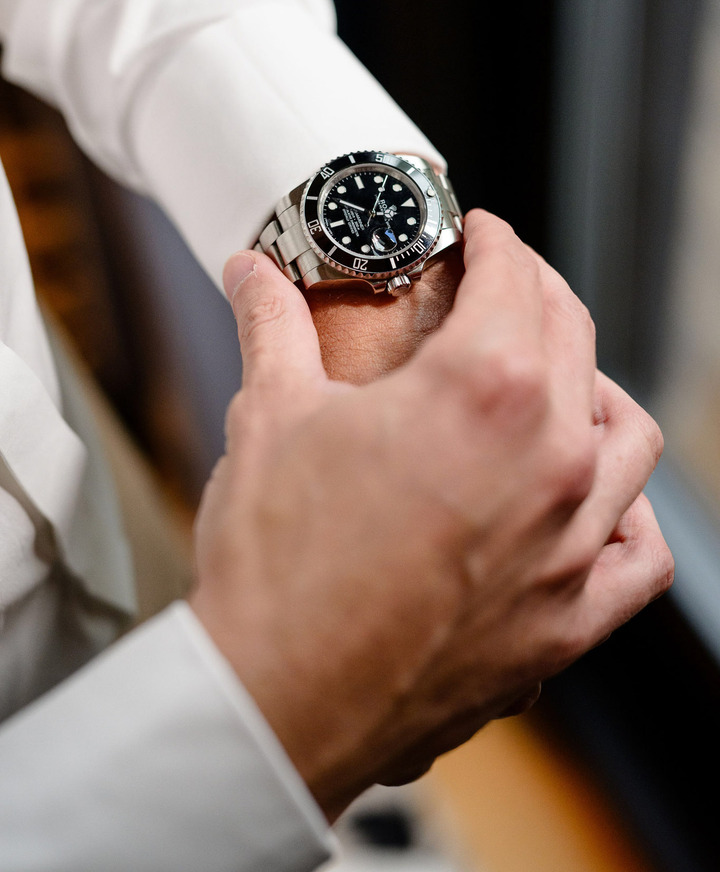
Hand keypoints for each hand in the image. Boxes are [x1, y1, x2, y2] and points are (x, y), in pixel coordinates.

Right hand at [189, 210, 672, 821]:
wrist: (278, 697)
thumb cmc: (278, 562)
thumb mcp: (270, 416)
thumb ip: (273, 327)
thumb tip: (253, 273)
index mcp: (486, 390)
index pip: (515, 277)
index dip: (495, 242)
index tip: (480, 236)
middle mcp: (551, 459)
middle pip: (573, 338)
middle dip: (536, 294)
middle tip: (499, 289)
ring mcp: (571, 544)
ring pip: (626, 435)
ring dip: (595, 391)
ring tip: (555, 386)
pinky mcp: (568, 621)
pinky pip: (638, 554)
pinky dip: (627, 515)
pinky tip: (596, 504)